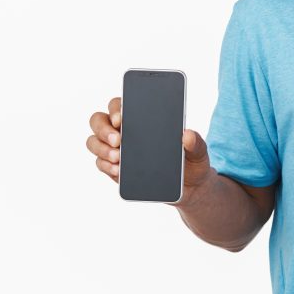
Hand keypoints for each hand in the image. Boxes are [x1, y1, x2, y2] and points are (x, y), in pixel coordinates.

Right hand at [86, 96, 214, 205]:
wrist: (189, 188)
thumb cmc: (191, 162)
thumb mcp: (199, 152)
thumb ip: (196, 143)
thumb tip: (188, 134)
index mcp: (142, 118)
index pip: (120, 105)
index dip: (116, 107)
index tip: (121, 117)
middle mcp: (124, 130)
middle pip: (99, 120)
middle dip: (104, 129)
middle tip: (118, 140)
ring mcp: (116, 149)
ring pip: (94, 142)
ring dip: (102, 148)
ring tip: (118, 158)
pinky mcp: (115, 169)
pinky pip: (100, 163)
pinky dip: (105, 166)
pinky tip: (117, 171)